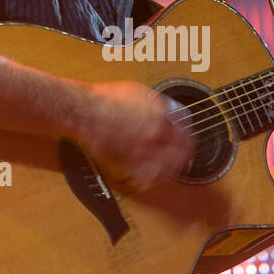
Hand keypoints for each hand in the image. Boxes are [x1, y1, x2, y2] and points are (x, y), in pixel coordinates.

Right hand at [79, 82, 193, 192]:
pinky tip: (150, 179)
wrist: (85, 110)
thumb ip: (157, 105)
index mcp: (162, 114)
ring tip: (170, 171)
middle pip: (182, 153)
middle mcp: (156, 133)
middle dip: (184, 157)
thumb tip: (166, 111)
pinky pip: (146, 177)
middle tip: (183, 159)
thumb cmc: (106, 98)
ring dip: (170, 170)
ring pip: (168, 168)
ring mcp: (143, 149)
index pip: (187, 132)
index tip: (186, 142)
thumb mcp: (140, 93)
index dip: (188, 139)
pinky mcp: (128, 162)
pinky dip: (150, 180)